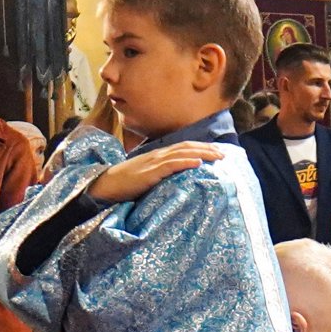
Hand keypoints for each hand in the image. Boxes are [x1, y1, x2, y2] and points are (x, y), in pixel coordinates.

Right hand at [89, 144, 223, 203]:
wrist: (105, 184)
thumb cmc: (126, 183)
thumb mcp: (148, 175)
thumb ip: (162, 173)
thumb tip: (178, 178)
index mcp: (158, 156)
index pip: (183, 147)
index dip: (201, 147)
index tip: (217, 151)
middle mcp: (158, 155)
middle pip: (187, 147)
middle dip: (207, 149)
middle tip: (225, 153)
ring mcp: (154, 163)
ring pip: (182, 154)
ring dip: (202, 153)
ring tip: (218, 156)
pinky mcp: (150, 173)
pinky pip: (170, 165)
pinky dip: (185, 162)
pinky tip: (198, 163)